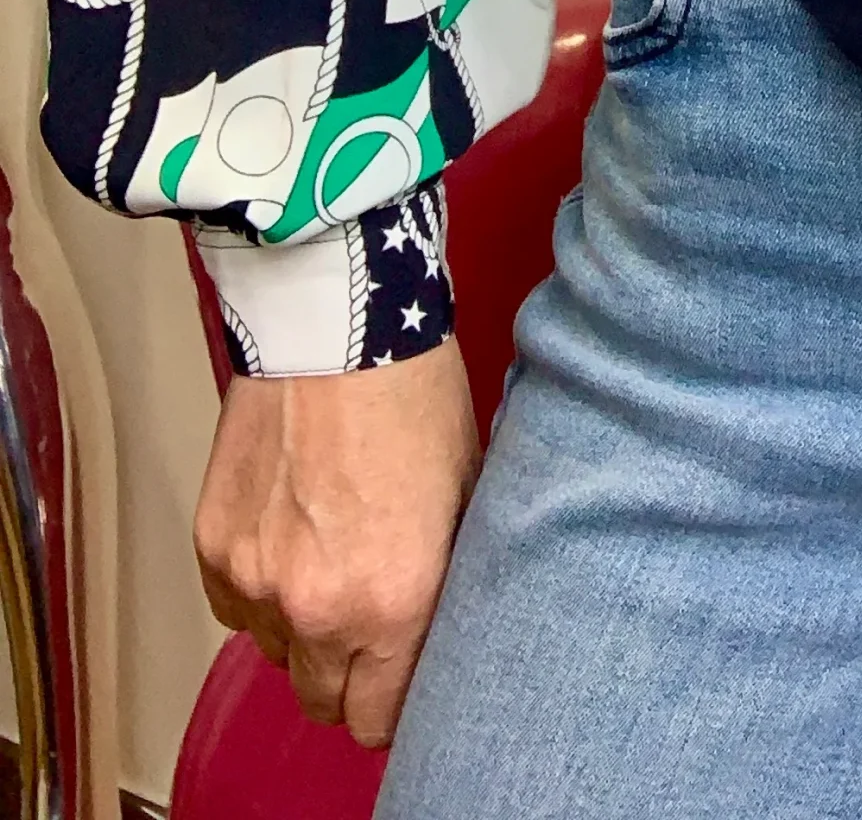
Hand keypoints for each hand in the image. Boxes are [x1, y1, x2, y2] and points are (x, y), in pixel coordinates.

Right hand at [194, 335, 480, 747]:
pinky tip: (290, 530)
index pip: (378, 719)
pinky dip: (257, 586)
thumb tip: (433, 633)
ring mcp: (256, 580)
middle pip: (322, 700)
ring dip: (301, 624)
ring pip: (276, 651)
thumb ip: (443, 584)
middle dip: (348, 671)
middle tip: (368, 613)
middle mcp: (318, 608)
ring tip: (330, 552)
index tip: (399, 673)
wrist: (340, 326)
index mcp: (394, 603)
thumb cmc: (414, 395)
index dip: (392, 699)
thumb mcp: (465, 498)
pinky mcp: (213, 546)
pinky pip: (234, 605)